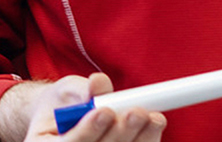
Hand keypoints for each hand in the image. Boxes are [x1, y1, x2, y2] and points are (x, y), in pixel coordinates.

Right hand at [0, 74, 166, 141]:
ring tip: (153, 118)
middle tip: (136, 113)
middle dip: (119, 133)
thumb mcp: (67, 89)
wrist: (70, 116)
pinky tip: (155, 125)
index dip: (87, 131)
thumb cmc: (66, 102)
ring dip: (139, 138)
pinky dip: (147, 140)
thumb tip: (97, 84)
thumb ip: (81, 89)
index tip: (104, 111)